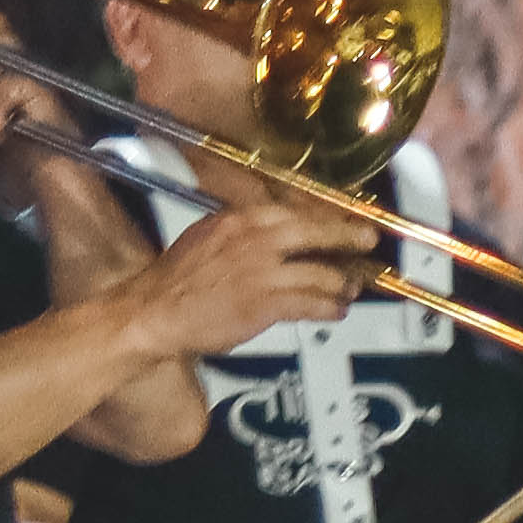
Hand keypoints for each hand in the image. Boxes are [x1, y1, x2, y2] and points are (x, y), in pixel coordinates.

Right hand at [136, 197, 371, 354]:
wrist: (156, 310)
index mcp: (241, 219)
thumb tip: (277, 231)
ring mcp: (263, 272)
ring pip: (320, 273)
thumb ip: (244, 231)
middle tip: (366, 241)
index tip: (344, 219)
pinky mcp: (266, 304)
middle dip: (348, 237)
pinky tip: (336, 311)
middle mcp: (256, 239)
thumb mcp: (209, 235)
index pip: (296, 211)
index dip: (326, 217)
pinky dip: (330, 308)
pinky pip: (311, 303)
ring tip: (350, 287)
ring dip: (342, 283)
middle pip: (317, 232)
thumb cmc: (178, 279)